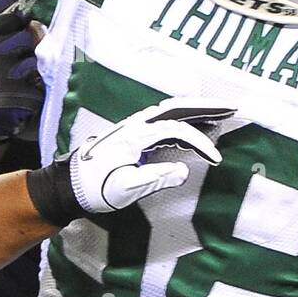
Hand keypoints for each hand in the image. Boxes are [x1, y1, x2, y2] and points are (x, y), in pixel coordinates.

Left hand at [28, 97, 233, 224]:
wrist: (66, 188)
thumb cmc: (94, 190)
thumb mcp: (126, 188)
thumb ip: (156, 178)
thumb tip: (183, 170)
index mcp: (134, 136)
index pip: (176, 131)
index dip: (200, 143)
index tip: (216, 159)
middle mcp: (132, 126)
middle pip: (173, 108)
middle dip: (204, 107)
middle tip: (231, 107)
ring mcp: (129, 129)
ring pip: (166, 112)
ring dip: (193, 110)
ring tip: (219, 113)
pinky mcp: (128, 136)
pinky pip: (159, 121)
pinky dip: (179, 120)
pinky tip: (191, 126)